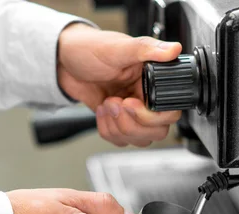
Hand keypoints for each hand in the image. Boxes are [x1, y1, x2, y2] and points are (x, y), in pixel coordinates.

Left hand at [57, 23, 182, 146]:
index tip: (130, 104)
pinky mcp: (119, 122)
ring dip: (118, 126)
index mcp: (154, 81)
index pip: (170, 112)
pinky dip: (107, 129)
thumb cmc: (90, 49)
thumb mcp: (119, 47)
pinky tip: (102, 110)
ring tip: (107, 103)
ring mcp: (133, 113)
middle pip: (157, 131)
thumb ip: (147, 49)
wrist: (64, 62)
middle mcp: (147, 98)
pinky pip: (121, 140)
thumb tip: (173, 49)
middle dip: (131, 123)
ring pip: (140, 139)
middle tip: (115, 103)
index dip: (151, 116)